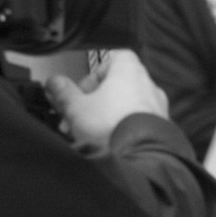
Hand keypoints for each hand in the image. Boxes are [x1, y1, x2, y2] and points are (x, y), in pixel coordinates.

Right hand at [45, 49, 168, 152]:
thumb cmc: (113, 125)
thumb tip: (54, 83)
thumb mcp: (77, 108)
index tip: (77, 94)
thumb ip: (63, 93)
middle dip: (94, 104)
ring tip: (89, 137)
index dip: (89, 78)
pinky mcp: (160, 127)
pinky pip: (137, 124)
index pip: (107, 62)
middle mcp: (147, 84)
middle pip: (115, 88)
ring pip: (125, 108)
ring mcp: (157, 106)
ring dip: (106, 119)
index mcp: (128, 68)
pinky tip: (108, 145)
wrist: (141, 155)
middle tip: (78, 119)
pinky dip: (122, 130)